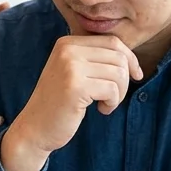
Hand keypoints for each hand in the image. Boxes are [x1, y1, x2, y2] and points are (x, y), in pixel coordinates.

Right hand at [2, 36, 142, 170]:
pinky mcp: (75, 86)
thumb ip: (94, 59)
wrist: (34, 128)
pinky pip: (112, 89)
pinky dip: (112, 103)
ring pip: (118, 73)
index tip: (136, 76)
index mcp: (67, 43)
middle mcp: (67, 50)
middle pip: (118, 56)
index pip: (112, 42)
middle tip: (114, 97)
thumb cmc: (59, 103)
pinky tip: (100, 110)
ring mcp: (70, 67)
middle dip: (125, 79)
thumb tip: (130, 57)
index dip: (130, 59)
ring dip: (119, 93)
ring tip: (106, 104)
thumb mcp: (73, 72)